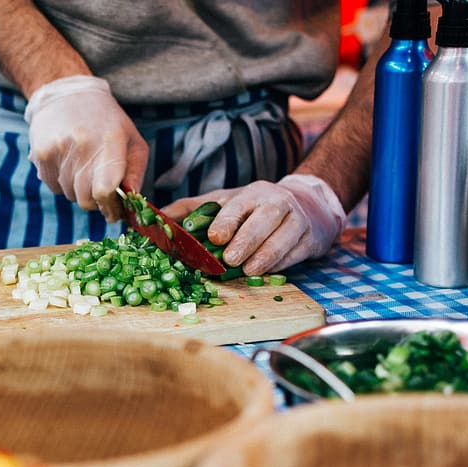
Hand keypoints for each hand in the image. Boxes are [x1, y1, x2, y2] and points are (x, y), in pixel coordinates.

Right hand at [24, 75, 148, 221]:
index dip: (110, 208)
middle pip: (86, 199)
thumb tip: (131, 204)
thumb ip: (136, 173)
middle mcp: (83, 144)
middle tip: (100, 189)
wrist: (66, 94)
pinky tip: (68, 163)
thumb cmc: (106, 122)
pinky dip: (63, 183)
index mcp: (111, 140)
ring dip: (78, 190)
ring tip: (83, 166)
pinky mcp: (41, 154)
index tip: (114, 212)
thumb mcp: (131, 140)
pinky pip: (54, 188)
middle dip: (96, 201)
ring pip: (70, 196)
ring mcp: (59, 149)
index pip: (106, 189)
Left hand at [162, 174, 345, 275]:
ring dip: (265, 256)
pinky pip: (295, 253)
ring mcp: (296, 220)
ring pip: (282, 238)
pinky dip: (281, 264)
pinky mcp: (309, 239)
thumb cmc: (255, 208)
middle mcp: (276, 203)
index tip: (215, 236)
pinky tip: (268, 272)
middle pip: (263, 219)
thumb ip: (192, 209)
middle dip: (246, 240)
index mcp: (251, 194)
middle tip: (229, 259)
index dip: (227, 220)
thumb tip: (158, 217)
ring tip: (249, 270)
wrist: (307, 206)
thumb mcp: (225, 202)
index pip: (239, 205)